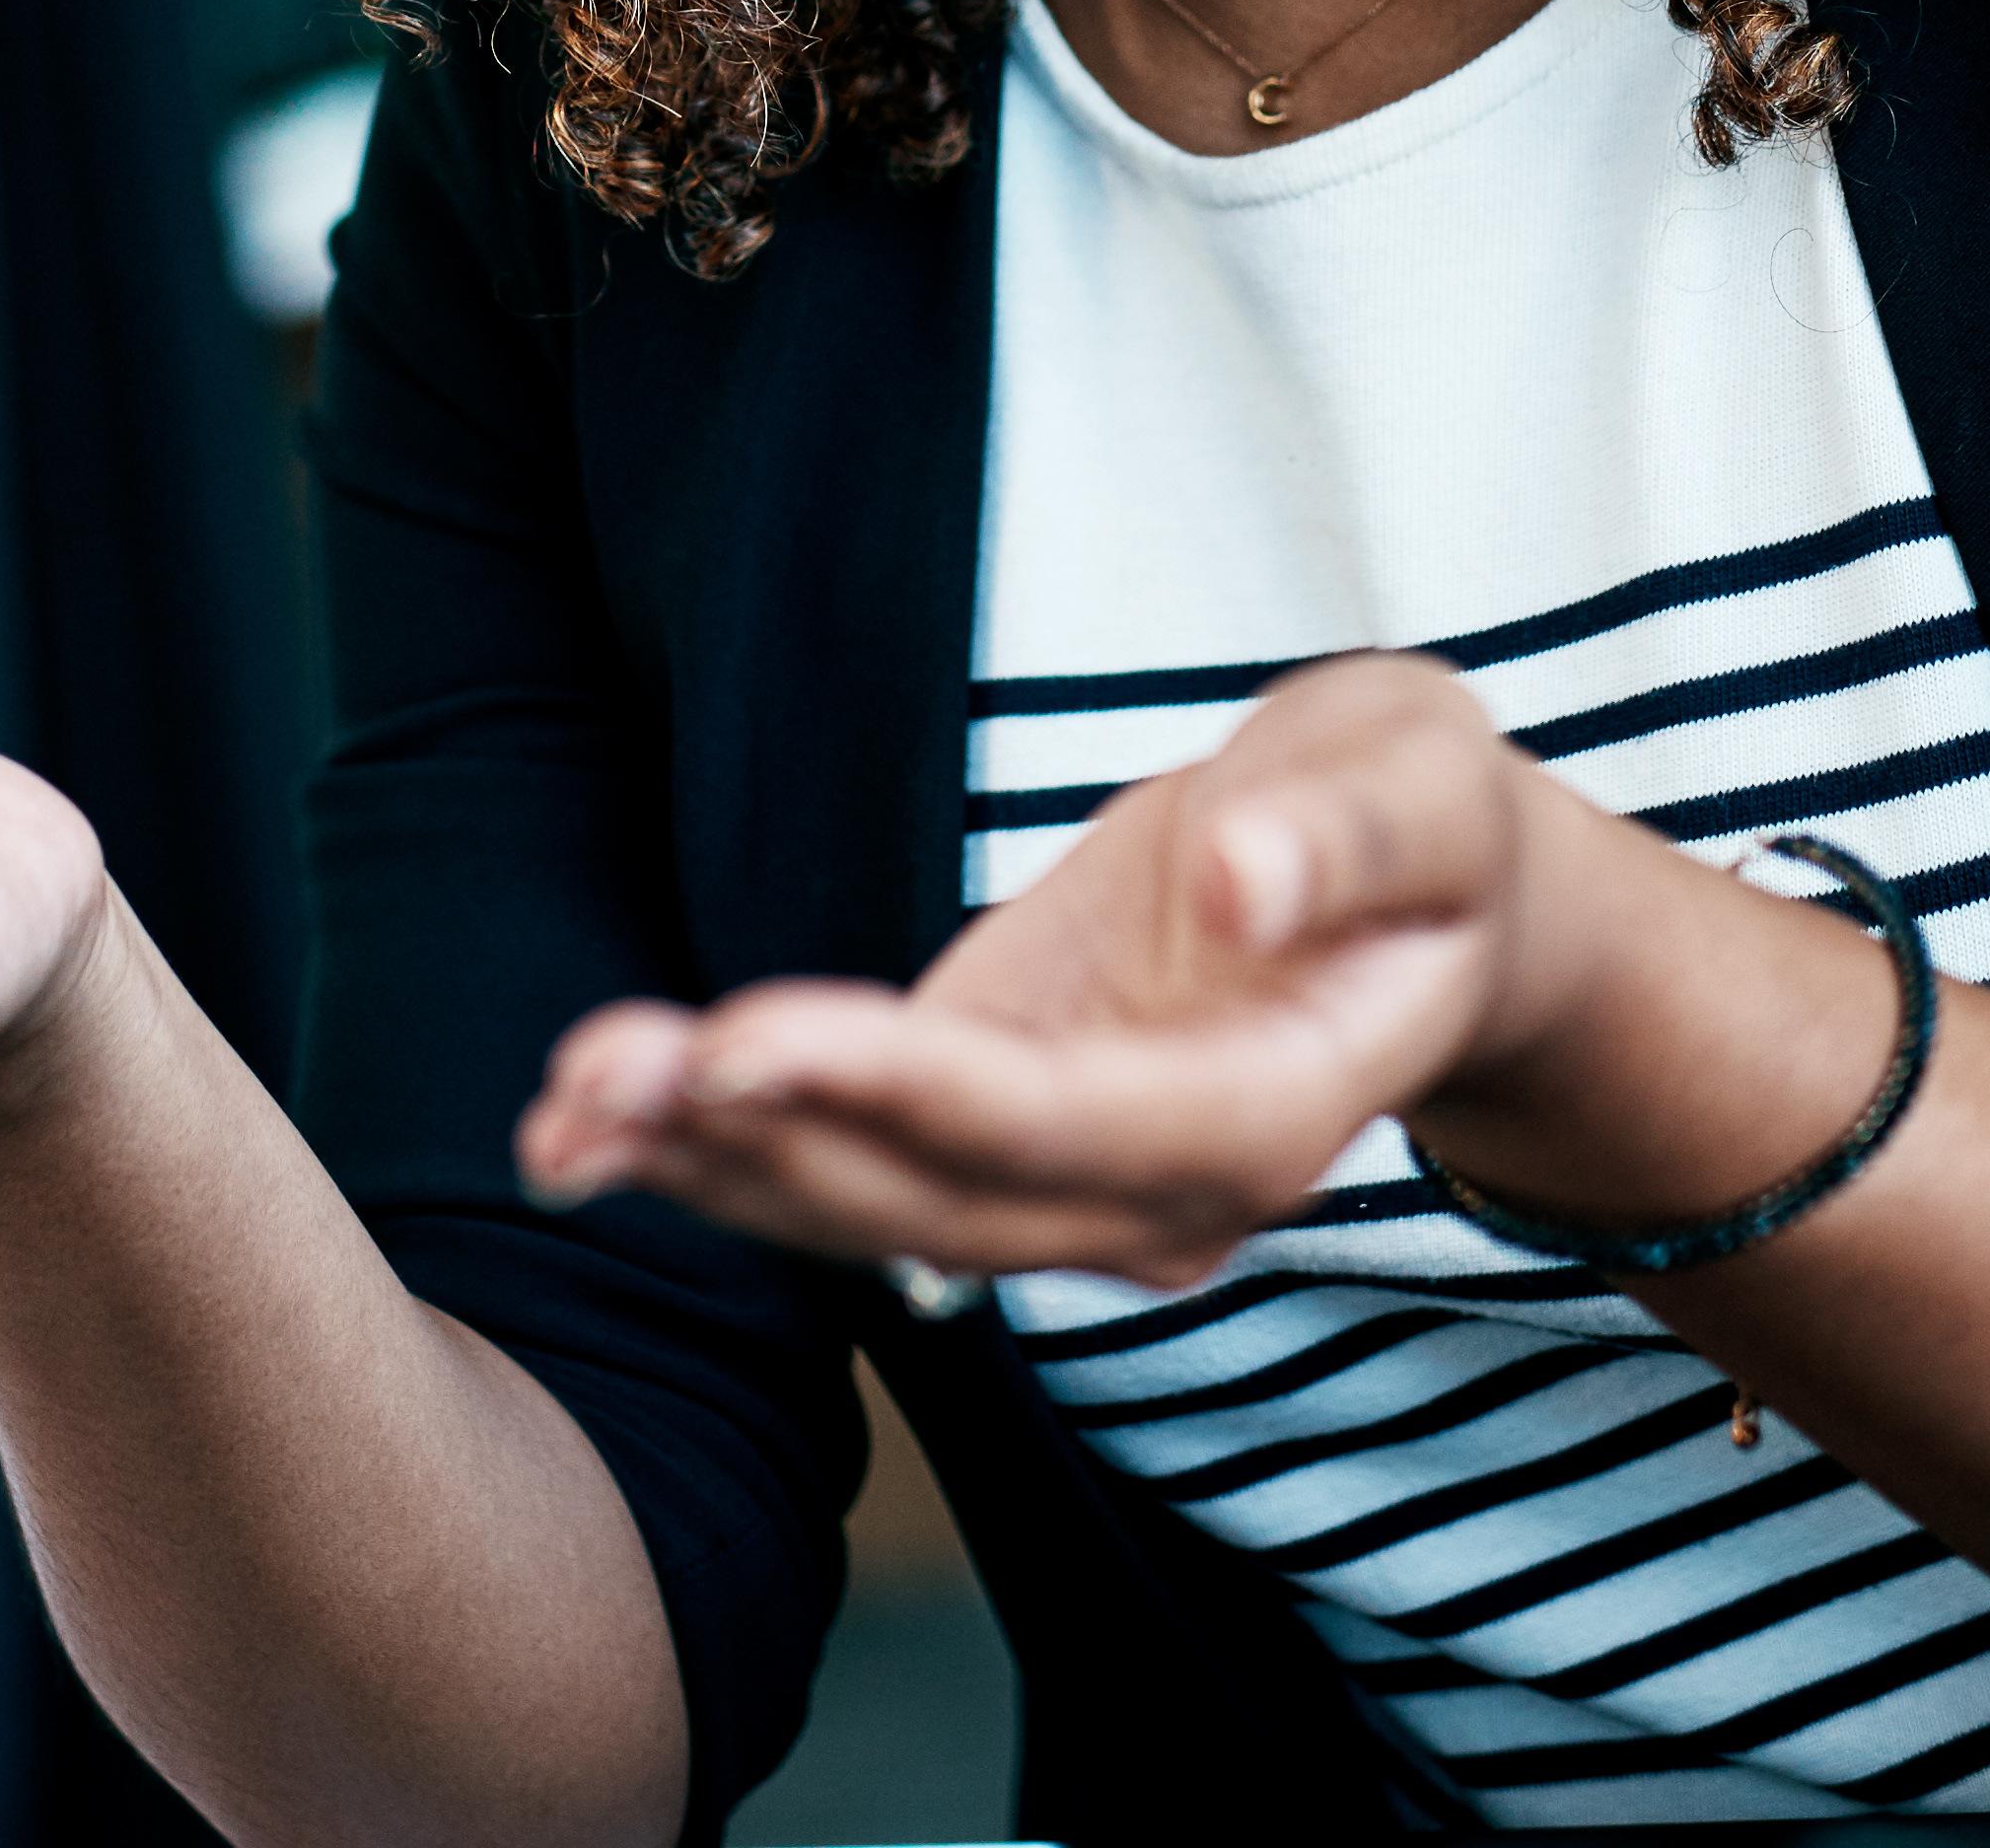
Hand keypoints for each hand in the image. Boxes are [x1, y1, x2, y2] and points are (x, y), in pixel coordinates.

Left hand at [519, 654, 1554, 1286]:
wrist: (1430, 889)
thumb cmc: (1430, 821)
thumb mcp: (1422, 783)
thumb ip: (1343, 837)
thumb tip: (1237, 880)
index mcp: (1268, 1114)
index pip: (1064, 1128)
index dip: (900, 1093)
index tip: (750, 1036)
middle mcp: (1156, 1189)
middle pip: (938, 1200)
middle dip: (759, 1141)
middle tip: (596, 1077)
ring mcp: (1068, 1171)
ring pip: (874, 1206)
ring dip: (709, 1165)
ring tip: (559, 1111)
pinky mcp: (997, 1112)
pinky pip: (853, 1151)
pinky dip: (723, 1140)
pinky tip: (591, 1114)